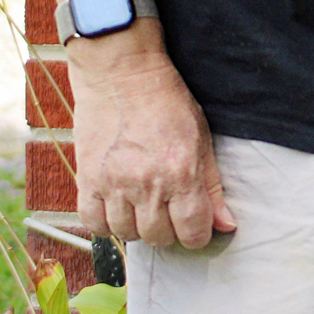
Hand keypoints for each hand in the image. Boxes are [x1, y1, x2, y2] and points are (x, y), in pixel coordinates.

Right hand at [70, 42, 234, 248]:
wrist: (122, 75)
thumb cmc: (167, 102)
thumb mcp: (202, 138)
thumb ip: (213, 185)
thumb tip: (226, 224)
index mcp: (181, 173)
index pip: (193, 230)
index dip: (198, 235)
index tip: (196, 227)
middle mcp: (147, 184)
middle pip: (159, 237)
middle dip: (169, 230)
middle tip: (169, 212)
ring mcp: (113, 184)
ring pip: (127, 234)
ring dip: (138, 227)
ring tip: (143, 206)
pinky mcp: (87, 180)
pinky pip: (93, 223)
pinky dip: (106, 223)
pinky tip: (117, 208)